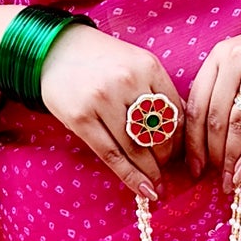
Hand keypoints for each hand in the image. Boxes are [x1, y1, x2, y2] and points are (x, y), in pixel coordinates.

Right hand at [38, 26, 183, 200]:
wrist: (56, 49)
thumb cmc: (102, 61)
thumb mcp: (136, 64)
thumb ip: (159, 92)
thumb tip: (183, 129)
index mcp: (148, 66)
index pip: (175, 114)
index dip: (179, 141)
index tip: (179, 155)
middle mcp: (127, 81)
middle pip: (158, 133)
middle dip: (165, 158)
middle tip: (164, 169)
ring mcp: (103, 99)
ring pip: (136, 148)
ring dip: (150, 172)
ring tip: (155, 184)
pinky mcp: (81, 117)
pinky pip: (112, 155)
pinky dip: (130, 177)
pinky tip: (143, 190)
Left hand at [185, 18, 240, 191]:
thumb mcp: (240, 66)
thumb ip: (219, 92)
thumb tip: (200, 144)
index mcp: (219, 55)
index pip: (197, 104)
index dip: (192, 141)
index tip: (193, 167)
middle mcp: (237, 58)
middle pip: (216, 117)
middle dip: (213, 154)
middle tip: (215, 178)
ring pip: (239, 125)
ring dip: (232, 158)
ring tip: (230, 179)